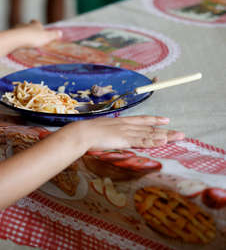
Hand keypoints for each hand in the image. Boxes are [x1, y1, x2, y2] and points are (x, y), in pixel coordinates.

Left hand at [15, 20, 61, 47]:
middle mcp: (25, 25)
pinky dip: (16, 40)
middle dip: (29, 31)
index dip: (37, 25)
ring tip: (24, 43)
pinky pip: (14, 37)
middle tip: (32, 38)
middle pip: (27, 26)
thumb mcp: (46, 37)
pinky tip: (17, 46)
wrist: (17, 39)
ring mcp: (16, 29)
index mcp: (34, 24)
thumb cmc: (33, 37)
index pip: (36, 22)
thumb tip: (60, 33)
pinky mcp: (10, 35)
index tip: (39, 29)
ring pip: (20, 31)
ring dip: (22, 36)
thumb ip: (53, 35)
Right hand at [66, 116, 184, 150]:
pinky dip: (153, 142)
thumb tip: (108, 135)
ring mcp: (126, 132)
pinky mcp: (125, 140)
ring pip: (150, 134)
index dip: (153, 120)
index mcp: (120, 121)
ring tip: (179, 137)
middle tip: (179, 132)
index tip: (165, 119)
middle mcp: (126, 125)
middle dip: (165, 130)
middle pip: (149, 127)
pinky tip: (163, 142)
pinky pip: (142, 141)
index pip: (141, 120)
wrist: (82, 132)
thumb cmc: (86, 132)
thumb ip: (107, 132)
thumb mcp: (99, 129)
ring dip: (165, 136)